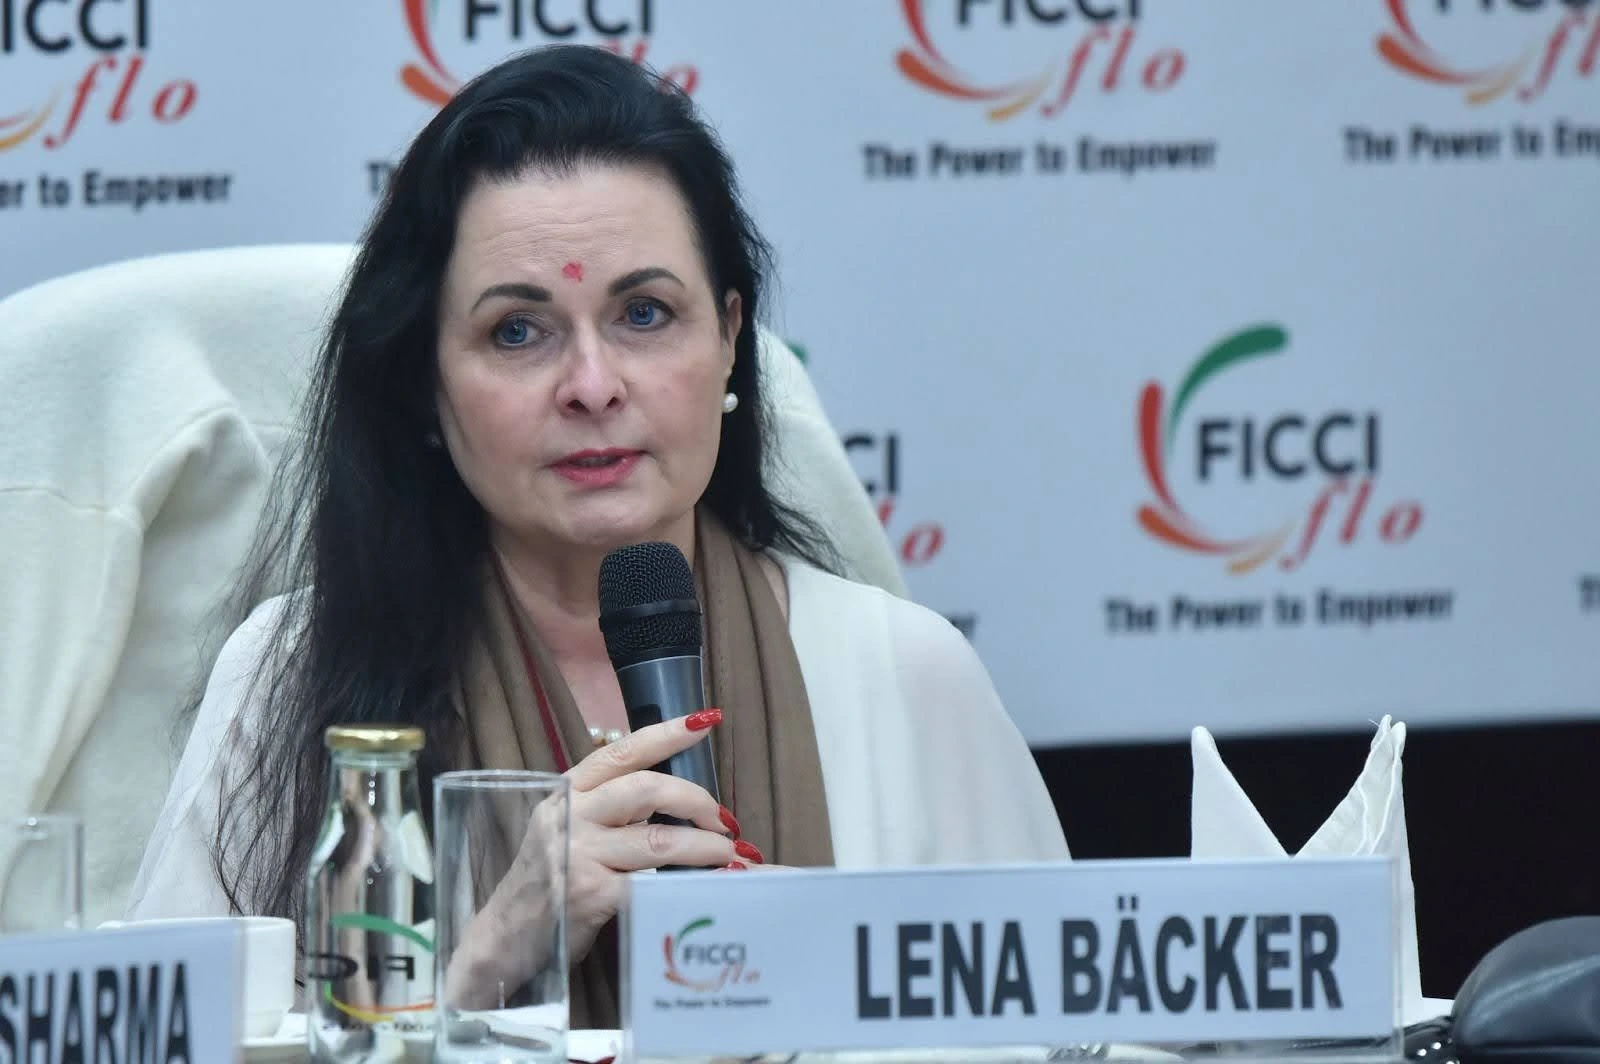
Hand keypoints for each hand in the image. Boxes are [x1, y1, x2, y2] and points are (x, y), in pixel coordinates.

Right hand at [565, 709, 748, 960]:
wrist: (506, 936)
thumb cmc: (550, 879)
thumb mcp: (569, 827)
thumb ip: (611, 807)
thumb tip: (678, 799)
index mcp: (569, 791)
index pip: (621, 751)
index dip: (666, 733)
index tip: (704, 721)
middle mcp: (571, 815)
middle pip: (648, 788)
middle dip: (697, 800)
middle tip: (724, 820)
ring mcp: (579, 855)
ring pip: (659, 838)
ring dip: (705, 846)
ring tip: (729, 854)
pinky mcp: (590, 895)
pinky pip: (654, 885)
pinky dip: (690, 885)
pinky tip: (708, 888)